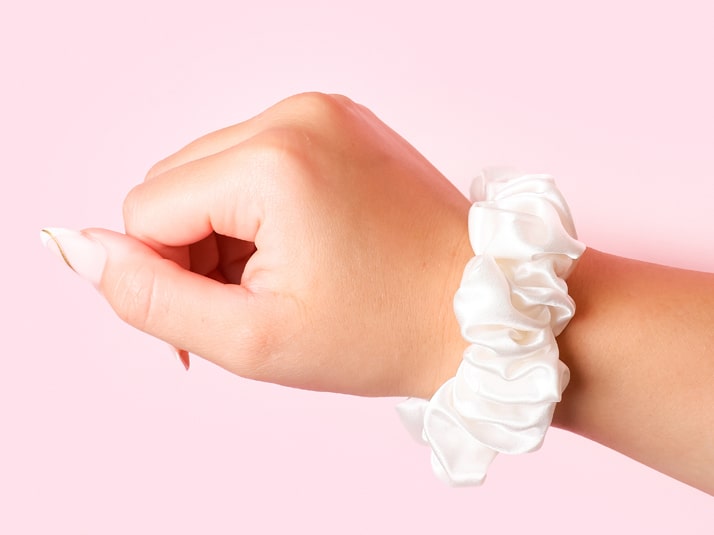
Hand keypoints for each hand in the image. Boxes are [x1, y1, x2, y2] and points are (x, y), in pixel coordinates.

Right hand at [68, 93, 472, 397]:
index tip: (221, 318)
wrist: (483, 314)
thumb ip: (150, 297)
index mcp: (273, 159)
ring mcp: (325, 113)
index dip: (165, 274)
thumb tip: (80, 250)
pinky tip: (304, 249)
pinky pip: (260, 163)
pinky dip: (261, 211)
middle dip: (196, 251)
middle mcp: (297, 115)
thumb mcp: (253, 339)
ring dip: (227, 233)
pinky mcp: (343, 124)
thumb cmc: (383, 333)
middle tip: (257, 304)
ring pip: (214, 173)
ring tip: (287, 279)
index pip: (145, 209)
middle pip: (176, 182)